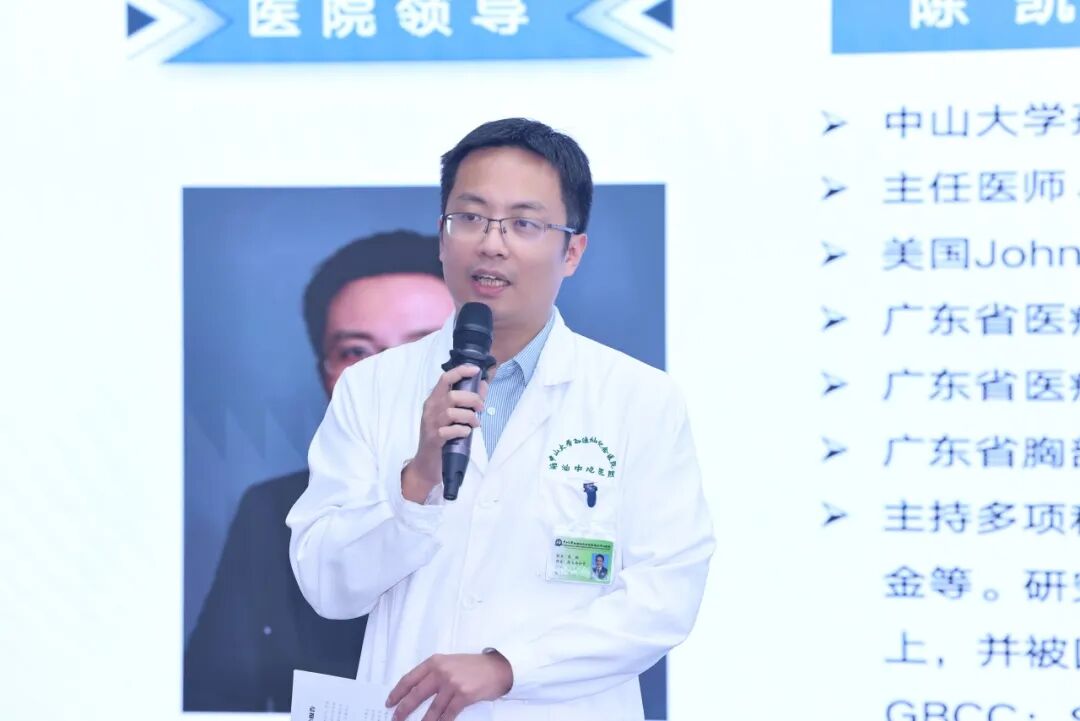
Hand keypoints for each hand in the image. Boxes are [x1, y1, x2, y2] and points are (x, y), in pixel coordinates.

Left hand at [386, 652, 512, 720]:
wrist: (497, 668)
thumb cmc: (472, 666)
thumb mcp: (449, 663)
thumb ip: (433, 674)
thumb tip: (414, 692)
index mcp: (435, 662)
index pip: (409, 678)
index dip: (398, 692)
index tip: (390, 702)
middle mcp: (441, 671)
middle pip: (416, 694)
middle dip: (404, 709)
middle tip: (396, 718)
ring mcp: (452, 683)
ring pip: (432, 708)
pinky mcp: (464, 695)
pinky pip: (448, 713)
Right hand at [401, 365, 487, 503]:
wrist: (427, 462)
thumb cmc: (442, 436)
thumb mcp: (453, 416)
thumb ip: (467, 401)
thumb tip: (483, 385)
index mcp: (434, 400)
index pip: (445, 378)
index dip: (461, 371)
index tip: (476, 370)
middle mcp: (430, 409)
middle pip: (452, 395)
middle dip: (472, 399)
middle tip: (481, 408)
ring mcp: (431, 424)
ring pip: (451, 412)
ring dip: (469, 416)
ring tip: (475, 423)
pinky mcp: (434, 439)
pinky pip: (450, 431)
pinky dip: (462, 430)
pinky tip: (466, 433)